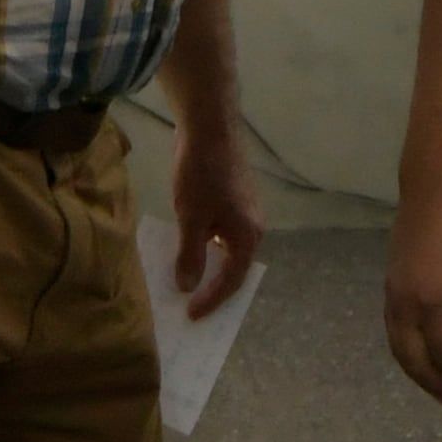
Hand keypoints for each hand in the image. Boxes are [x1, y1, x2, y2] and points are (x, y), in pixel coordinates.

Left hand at [164, 113, 266, 322]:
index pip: (232, 280)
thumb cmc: (202, 173)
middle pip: (234, 267)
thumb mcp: (191, 217)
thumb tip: (187, 287)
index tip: (191, 315)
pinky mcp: (235, 199)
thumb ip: (190, 255)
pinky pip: (222, 234)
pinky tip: (188, 248)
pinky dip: (207, 247)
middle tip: (191, 306)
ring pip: (227, 250)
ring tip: (187, 282)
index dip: (211, 300)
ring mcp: (246, 212)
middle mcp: (254, 227)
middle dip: (213, 288)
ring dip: (209, 266)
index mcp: (248, 235)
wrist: (210, 126)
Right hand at [379, 175, 441, 403]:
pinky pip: (395, 333)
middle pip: (415, 362)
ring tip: (438, 388)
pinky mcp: (390, 289)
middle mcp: (406, 307)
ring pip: (400, 350)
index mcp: (434, 304)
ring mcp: (393, 299)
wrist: (433, 191)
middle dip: (437, 383)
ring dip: (420, 373)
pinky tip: (424, 353)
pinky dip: (410, 352)